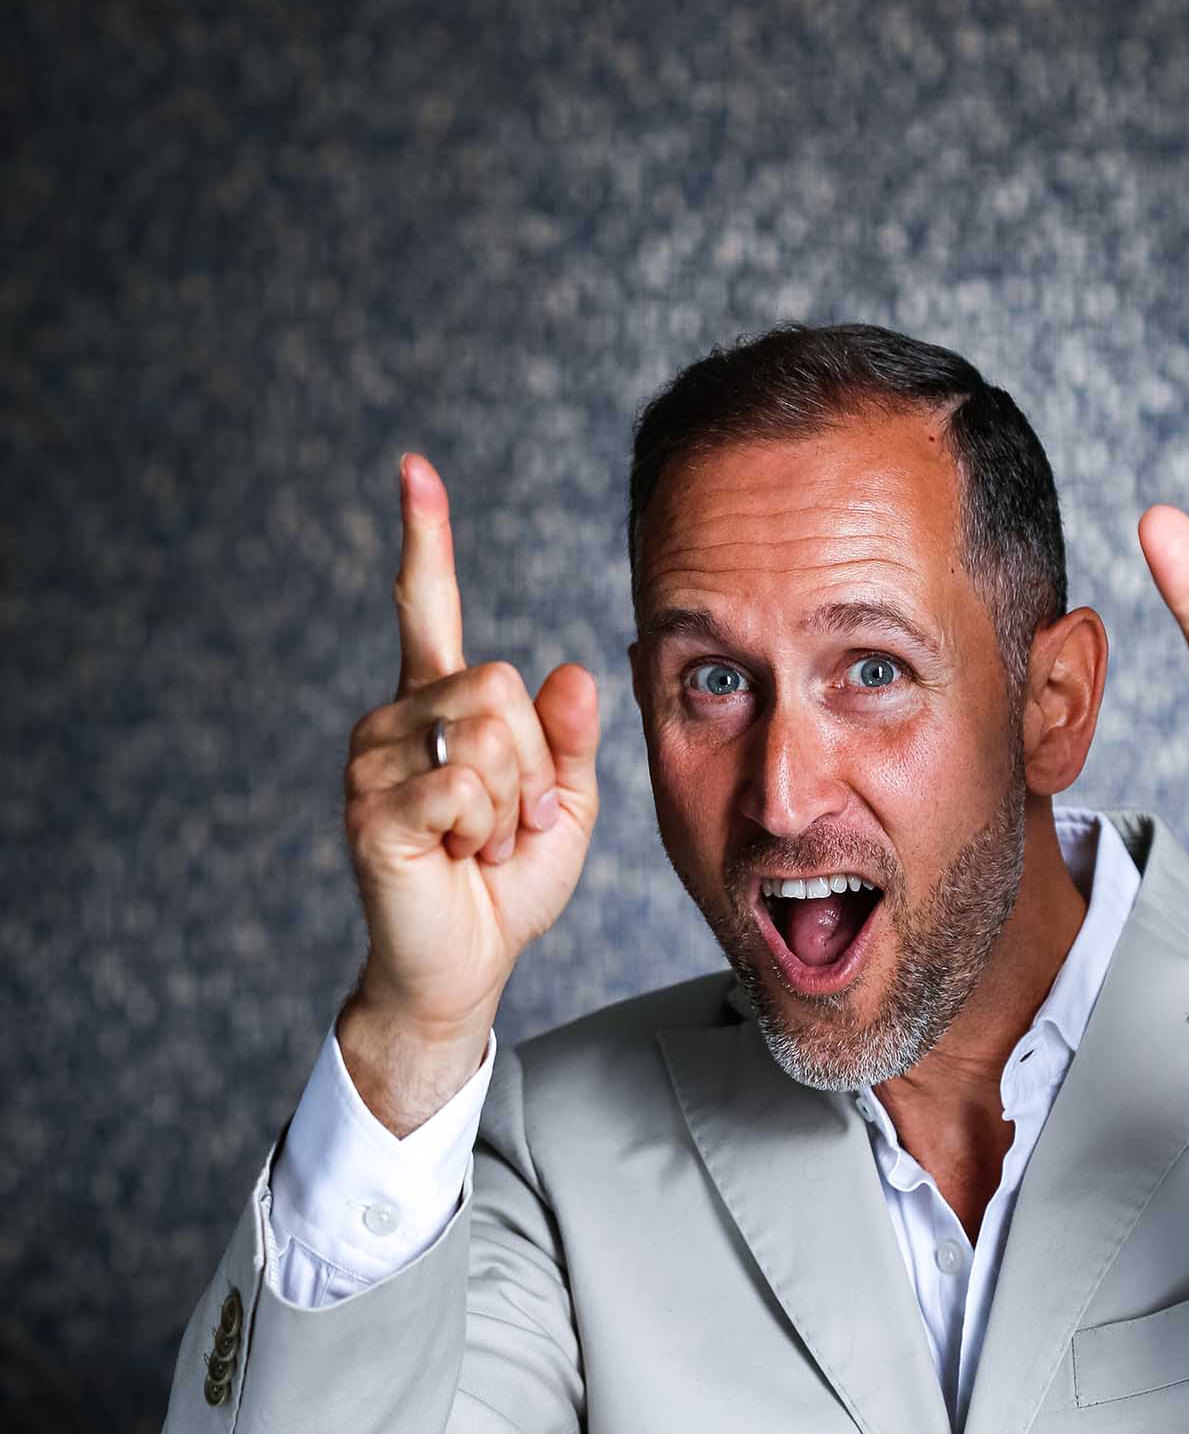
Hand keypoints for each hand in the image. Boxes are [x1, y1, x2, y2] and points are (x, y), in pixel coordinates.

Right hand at [341, 451, 600, 1039]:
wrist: (469, 964)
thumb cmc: (509, 882)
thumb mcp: (565, 800)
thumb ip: (569, 735)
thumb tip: (567, 670)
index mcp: (438, 704)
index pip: (426, 607)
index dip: (424, 539)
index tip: (414, 469)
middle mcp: (396, 718)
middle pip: (499, 683)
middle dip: (535, 761)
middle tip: (512, 819)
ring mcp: (374, 761)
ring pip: (487, 733)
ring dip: (513, 802)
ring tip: (482, 841)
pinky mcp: (373, 809)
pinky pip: (464, 784)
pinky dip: (486, 828)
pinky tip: (458, 857)